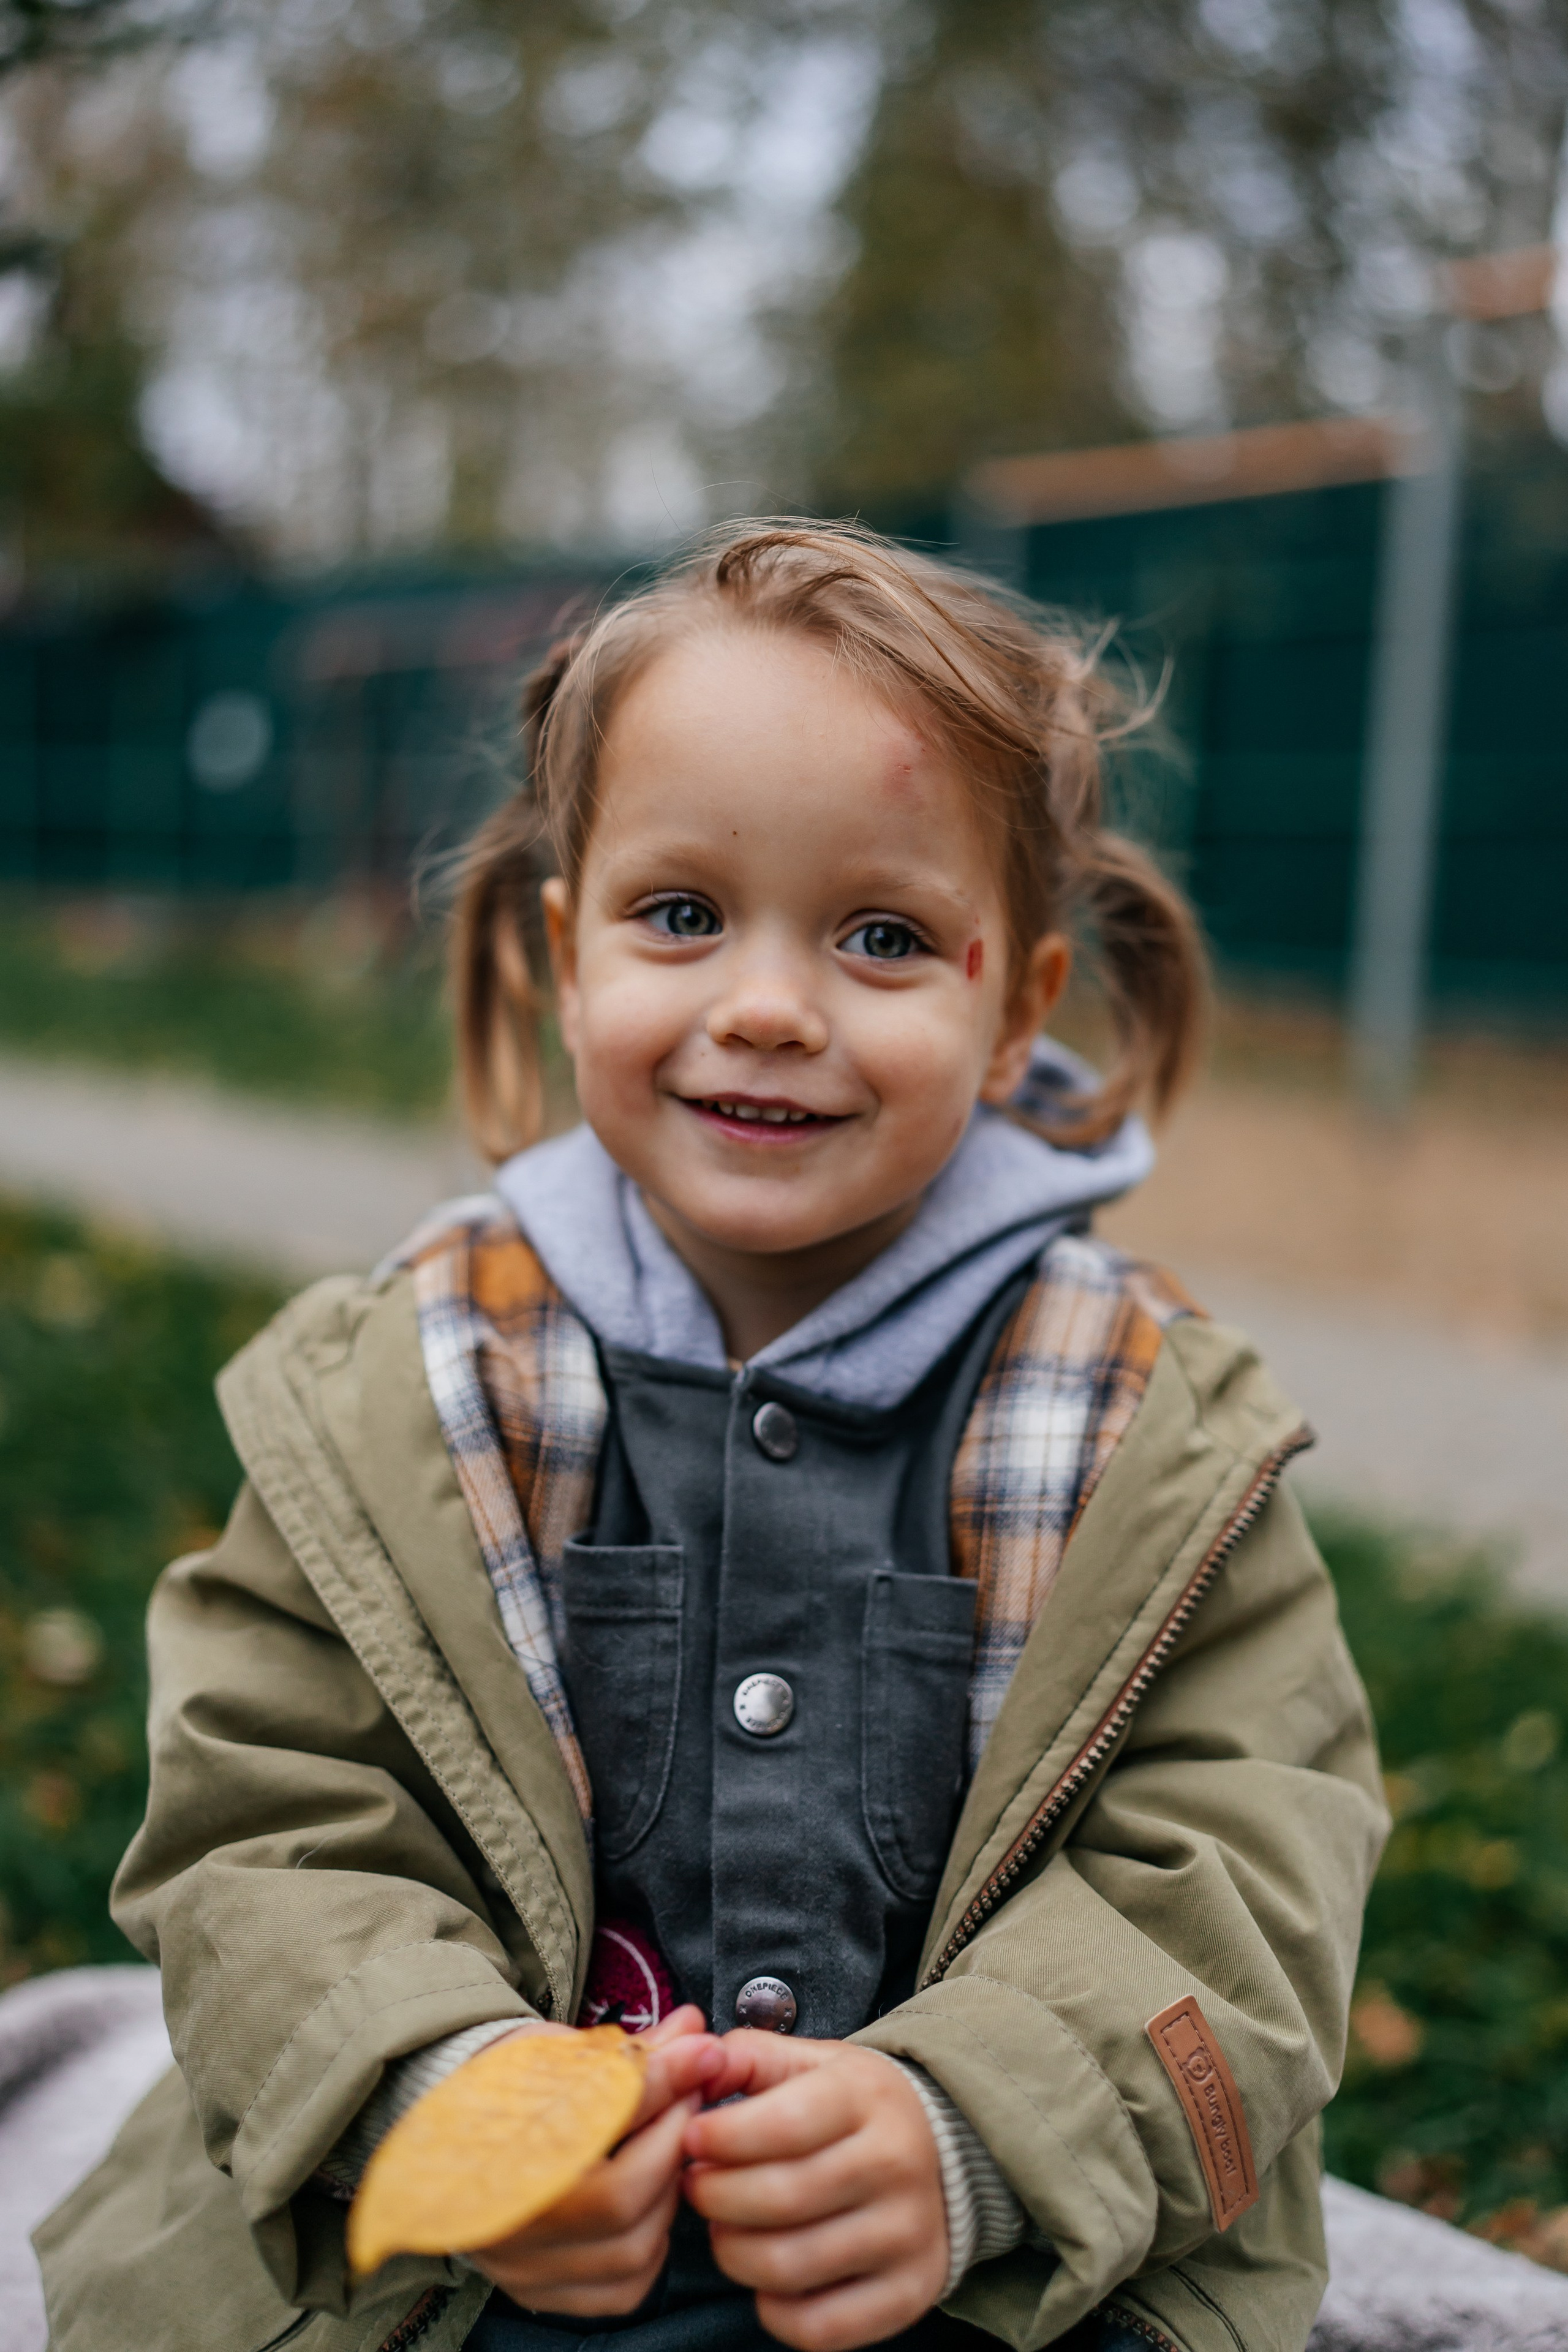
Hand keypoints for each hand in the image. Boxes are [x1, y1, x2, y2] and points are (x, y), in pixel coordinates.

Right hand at [468, 2006, 721, 2314]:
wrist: (452, 2128)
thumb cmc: (508, 2084)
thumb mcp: (563, 2053)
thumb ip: (633, 2052)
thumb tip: (697, 2035)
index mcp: (500, 2144)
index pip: (600, 2121)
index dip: (662, 2087)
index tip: (700, 2056)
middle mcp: (505, 2219)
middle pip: (620, 2199)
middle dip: (671, 2143)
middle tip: (688, 2100)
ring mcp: (521, 2265)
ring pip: (630, 2251)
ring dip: (666, 2195)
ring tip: (665, 2148)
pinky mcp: (539, 2292)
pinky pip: (622, 2288)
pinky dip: (650, 2245)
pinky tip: (646, 2203)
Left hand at [682, 2034, 947, 2351]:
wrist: (941, 2154)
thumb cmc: (853, 2108)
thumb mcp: (810, 2062)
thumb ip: (749, 2056)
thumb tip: (695, 2064)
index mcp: (867, 2097)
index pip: (783, 2124)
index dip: (721, 2138)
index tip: (691, 2139)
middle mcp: (896, 2164)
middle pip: (779, 2199)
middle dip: (715, 2196)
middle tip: (696, 2187)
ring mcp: (906, 2235)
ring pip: (789, 2266)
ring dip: (732, 2252)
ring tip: (724, 2227)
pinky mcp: (907, 2294)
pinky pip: (818, 2326)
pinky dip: (772, 2309)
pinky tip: (763, 2277)